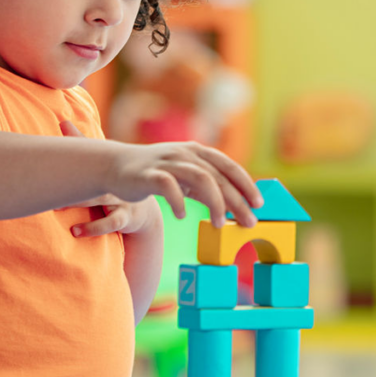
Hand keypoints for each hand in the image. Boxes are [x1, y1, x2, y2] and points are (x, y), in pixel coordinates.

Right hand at [59, 121, 261, 228]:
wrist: (116, 166)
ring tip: (220, 224)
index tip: (259, 205)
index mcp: (199, 152)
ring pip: (200, 179)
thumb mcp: (186, 176)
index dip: (246, 185)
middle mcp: (186, 154)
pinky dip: (179, 202)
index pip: (229, 167)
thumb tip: (237, 204)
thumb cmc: (157, 174)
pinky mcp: (149, 174)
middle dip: (237, 201)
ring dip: (214, 203)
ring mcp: (168, 162)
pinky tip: (183, 216)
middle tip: (249, 222)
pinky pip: (168, 187)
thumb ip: (208, 185)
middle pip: (219, 177)